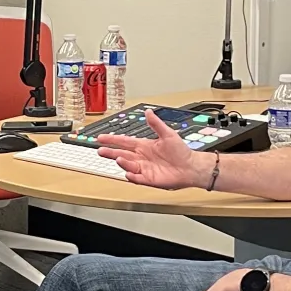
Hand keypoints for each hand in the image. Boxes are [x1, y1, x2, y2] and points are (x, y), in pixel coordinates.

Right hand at [96, 109, 212, 188]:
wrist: (190, 167)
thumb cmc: (181, 151)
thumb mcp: (168, 134)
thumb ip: (156, 124)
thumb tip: (148, 111)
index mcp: (144, 146)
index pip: (124, 141)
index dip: (112, 139)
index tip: (101, 138)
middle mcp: (141, 157)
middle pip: (121, 153)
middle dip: (110, 152)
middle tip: (100, 151)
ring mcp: (144, 168)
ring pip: (128, 165)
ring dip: (122, 162)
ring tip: (117, 158)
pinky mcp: (149, 179)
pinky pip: (137, 178)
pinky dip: (132, 176)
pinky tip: (128, 173)